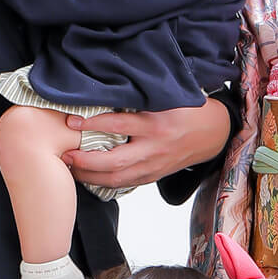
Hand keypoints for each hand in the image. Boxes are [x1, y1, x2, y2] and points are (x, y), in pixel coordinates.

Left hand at [65, 95, 230, 190]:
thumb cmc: (186, 111)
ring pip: (117, 178)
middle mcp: (154, 148)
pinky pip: (125, 183)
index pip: (118, 124)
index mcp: (155, 124)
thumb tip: (101, 95)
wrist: (213, 133)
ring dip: (90, 176)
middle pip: (114, 161)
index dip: (93, 124)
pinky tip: (89, 177)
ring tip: (71, 168)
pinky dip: (104, 181)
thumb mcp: (165, 98)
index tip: (71, 122)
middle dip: (86, 162)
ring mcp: (154, 165)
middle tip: (65, 156)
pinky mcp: (154, 176)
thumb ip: (138, 99)